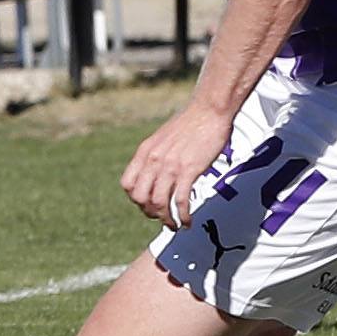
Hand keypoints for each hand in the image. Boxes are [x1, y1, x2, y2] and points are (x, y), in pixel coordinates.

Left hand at [122, 101, 236, 229]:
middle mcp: (154, 160)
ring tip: (174, 225)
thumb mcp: (162, 138)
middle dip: (150, 212)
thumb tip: (154, 173)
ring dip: (166, 219)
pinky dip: (182, 216)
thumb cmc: (190, 123)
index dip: (135, 199)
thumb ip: (155, 156)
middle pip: (140, 198)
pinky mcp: (189, 170)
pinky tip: (187, 220)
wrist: (208, 111)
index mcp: (145, 152)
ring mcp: (170, 166)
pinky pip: (180, 201)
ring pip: (159, 203)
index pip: (128, 184)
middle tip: (161, 217)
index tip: (146, 204)